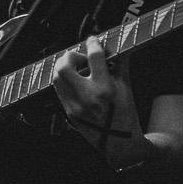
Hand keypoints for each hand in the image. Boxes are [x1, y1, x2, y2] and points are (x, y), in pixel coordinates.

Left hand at [53, 34, 140, 155]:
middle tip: (81, 57)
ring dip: (65, 68)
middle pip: (64, 67)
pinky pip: (59, 90)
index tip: (93, 41)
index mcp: (104, 89)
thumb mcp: (125, 88)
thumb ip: (119, 65)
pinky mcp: (68, 113)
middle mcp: (86, 97)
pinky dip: (65, 81)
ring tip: (77, 68)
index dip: (93, 44)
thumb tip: (114, 47)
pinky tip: (76, 81)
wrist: (119, 143)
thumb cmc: (125, 115)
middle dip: (71, 56)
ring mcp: (74, 106)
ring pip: (57, 78)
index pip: (94, 58)